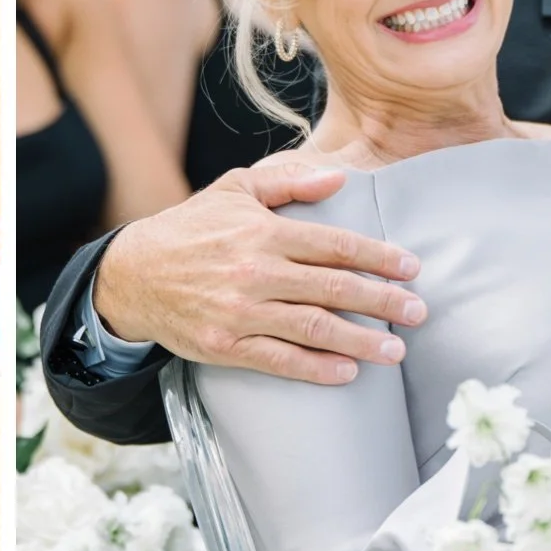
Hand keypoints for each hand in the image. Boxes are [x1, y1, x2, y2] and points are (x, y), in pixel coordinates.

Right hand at [90, 154, 424, 383]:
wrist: (132, 274)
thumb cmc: (190, 229)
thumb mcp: (234, 190)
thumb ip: (289, 182)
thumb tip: (340, 178)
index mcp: (262, 231)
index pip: (334, 244)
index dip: (378, 257)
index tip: (411, 269)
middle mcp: (254, 271)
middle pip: (333, 288)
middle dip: (383, 302)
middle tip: (419, 312)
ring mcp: (239, 311)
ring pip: (312, 328)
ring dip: (360, 341)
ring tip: (396, 352)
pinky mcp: (225, 345)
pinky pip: (279, 360)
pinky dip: (315, 368)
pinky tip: (346, 372)